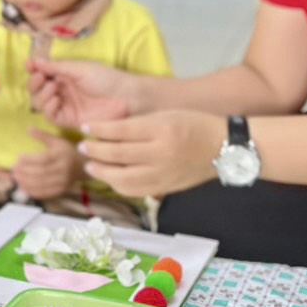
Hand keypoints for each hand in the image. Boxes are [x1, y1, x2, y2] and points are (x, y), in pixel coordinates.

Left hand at [12, 128, 83, 199]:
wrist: (83, 167)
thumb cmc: (67, 151)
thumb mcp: (57, 141)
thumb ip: (43, 136)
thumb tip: (28, 128)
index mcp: (61, 155)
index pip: (43, 159)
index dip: (29, 159)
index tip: (18, 157)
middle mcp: (63, 169)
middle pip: (41, 173)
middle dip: (25, 172)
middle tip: (13, 169)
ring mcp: (63, 181)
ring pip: (42, 184)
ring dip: (26, 182)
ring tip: (16, 178)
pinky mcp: (61, 190)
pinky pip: (45, 193)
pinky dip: (33, 191)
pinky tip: (23, 187)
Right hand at [27, 58, 136, 128]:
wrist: (126, 98)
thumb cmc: (107, 78)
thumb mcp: (80, 68)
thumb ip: (57, 67)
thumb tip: (33, 60)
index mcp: (65, 75)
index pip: (42, 73)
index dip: (33, 69)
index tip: (29, 65)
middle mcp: (62, 90)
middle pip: (37, 89)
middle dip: (35, 83)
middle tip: (41, 77)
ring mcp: (65, 105)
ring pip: (40, 103)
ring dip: (41, 95)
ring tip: (52, 87)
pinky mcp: (69, 120)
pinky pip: (50, 116)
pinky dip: (48, 107)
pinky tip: (55, 100)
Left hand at [77, 110, 225, 196]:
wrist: (224, 147)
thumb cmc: (194, 125)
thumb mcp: (165, 116)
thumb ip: (137, 125)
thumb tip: (106, 133)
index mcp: (161, 128)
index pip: (121, 130)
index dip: (98, 129)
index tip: (84, 127)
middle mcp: (162, 152)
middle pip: (117, 154)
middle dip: (94, 151)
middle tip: (82, 146)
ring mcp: (163, 173)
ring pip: (123, 178)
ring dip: (102, 172)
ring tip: (90, 164)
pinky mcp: (166, 187)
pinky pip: (135, 191)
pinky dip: (118, 185)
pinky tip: (110, 178)